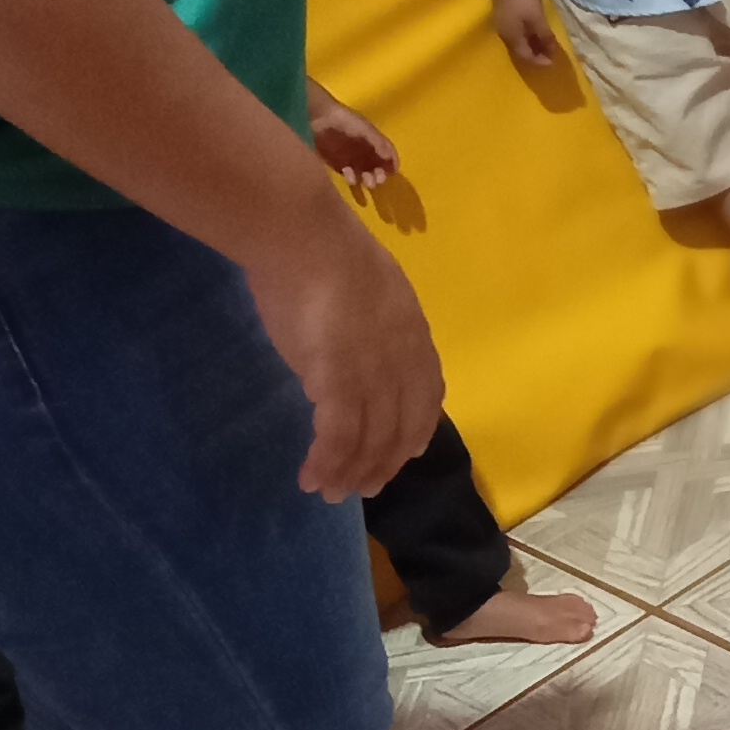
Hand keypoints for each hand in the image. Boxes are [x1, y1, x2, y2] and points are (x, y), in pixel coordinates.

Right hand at [243, 194, 445, 500]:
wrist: (302, 236)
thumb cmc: (324, 253)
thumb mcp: (369, 294)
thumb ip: (371, 329)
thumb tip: (352, 349)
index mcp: (415, 337)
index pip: (426, 399)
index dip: (415, 431)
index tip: (404, 454)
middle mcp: (404, 362)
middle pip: (401, 429)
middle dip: (382, 464)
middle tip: (361, 489)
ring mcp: (374, 374)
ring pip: (370, 441)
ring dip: (350, 473)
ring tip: (330, 492)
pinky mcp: (338, 382)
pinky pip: (337, 438)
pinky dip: (327, 463)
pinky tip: (311, 478)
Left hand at [307, 93, 397, 190]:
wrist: (319, 118)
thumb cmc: (346, 121)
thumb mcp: (365, 130)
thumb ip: (378, 144)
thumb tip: (390, 159)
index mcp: (374, 139)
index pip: (387, 153)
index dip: (392, 162)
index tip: (393, 173)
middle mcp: (364, 150)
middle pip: (377, 166)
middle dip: (380, 174)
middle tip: (378, 180)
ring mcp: (351, 157)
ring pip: (364, 173)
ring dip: (367, 179)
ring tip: (366, 182)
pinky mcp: (337, 163)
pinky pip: (348, 174)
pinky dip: (351, 177)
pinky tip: (348, 175)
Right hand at [488, 0, 563, 75]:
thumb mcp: (536, 18)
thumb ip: (544, 35)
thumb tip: (552, 50)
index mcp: (513, 39)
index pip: (527, 57)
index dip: (540, 61)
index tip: (553, 62)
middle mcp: (505, 36)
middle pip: (522, 51)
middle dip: (537, 54)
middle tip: (551, 54)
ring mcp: (503, 26)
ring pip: (519, 42)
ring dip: (532, 45)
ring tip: (546, 45)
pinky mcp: (503, 18)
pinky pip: (516, 34)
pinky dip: (527, 37)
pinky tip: (535, 32)